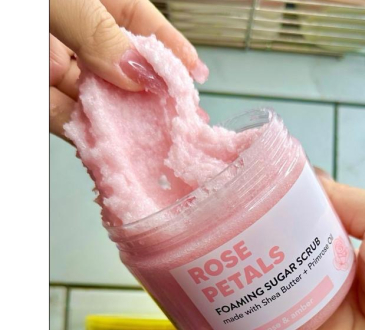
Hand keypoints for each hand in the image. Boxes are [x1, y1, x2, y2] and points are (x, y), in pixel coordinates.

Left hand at [50, 0, 206, 139]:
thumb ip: (99, 35)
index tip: (195, 73)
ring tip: (157, 140)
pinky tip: (115, 146)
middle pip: (123, 68)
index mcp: (89, 2)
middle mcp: (75, 34)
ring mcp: (54, 64)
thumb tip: (140, 75)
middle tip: (182, 117)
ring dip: (126, 121)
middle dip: (153, 94)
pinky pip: (66, 118)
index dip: (170, 48)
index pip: (138, 22)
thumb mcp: (63, 2)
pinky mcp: (36, 93)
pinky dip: (89, 135)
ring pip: (98, 97)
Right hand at [164, 171, 364, 329]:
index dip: (249, 248)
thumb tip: (305, 177)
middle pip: (263, 302)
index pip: (282, 259)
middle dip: (222, 295)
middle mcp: (327, 306)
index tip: (212, 234)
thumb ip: (341, 200)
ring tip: (173, 326)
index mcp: (340, 268)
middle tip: (181, 282)